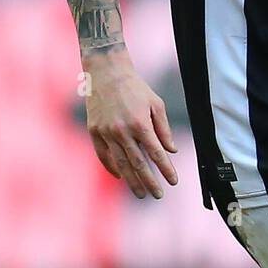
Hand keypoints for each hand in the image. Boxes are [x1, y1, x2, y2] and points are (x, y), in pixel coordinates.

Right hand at [83, 51, 177, 199]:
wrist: (106, 73)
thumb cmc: (135, 88)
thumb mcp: (156, 104)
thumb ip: (163, 129)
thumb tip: (171, 150)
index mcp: (140, 124)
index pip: (156, 154)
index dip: (166, 169)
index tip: (173, 182)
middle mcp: (122, 131)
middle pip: (138, 164)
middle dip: (150, 182)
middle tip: (158, 195)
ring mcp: (106, 133)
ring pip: (120, 164)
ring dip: (131, 181)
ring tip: (141, 193)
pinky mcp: (94, 131)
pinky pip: (103, 156)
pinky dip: (112, 168)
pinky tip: (121, 177)